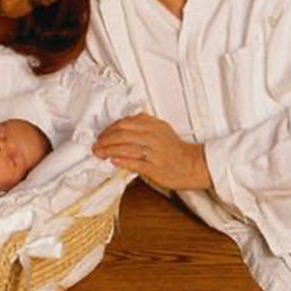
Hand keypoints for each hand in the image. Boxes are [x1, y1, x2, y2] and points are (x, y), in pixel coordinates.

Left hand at [92, 113, 210, 191]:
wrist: (194, 164)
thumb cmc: (175, 149)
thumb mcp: (161, 129)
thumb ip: (144, 124)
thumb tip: (121, 126)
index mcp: (154, 125)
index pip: (126, 123)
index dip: (110, 129)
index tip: (102, 135)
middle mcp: (153, 136)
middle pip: (122, 134)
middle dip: (105, 139)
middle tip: (96, 145)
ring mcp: (154, 152)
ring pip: (126, 148)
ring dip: (108, 150)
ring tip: (99, 153)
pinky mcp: (155, 168)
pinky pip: (134, 163)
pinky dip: (121, 161)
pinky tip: (112, 161)